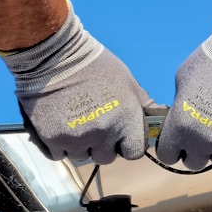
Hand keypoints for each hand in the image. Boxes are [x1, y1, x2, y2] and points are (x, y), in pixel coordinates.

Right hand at [0, 0, 155, 164]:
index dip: (127, 146)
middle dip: (102, 146)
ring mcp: (77, 137)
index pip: (134, 153)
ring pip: (82, 157)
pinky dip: (58, 145)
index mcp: (126, 120)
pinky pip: (58, 155)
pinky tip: (59, 125)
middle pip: (106, 157)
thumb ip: (143, 105)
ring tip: (74, 123)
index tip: (119, 137)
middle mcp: (104, 132)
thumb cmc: (95, 65)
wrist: (53, 53)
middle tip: (93, 126)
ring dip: (79, 146)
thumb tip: (160, 116)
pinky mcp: (52, 138)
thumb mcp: (127, 81)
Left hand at [156, 13, 211, 170]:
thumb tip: (182, 118)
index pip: (168, 156)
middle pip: (194, 163)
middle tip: (202, 134)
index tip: (178, 142)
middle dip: (195, 151)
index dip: (172, 148)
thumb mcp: (183, 80)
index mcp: (182, 127)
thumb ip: (180, 107)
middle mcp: (205, 141)